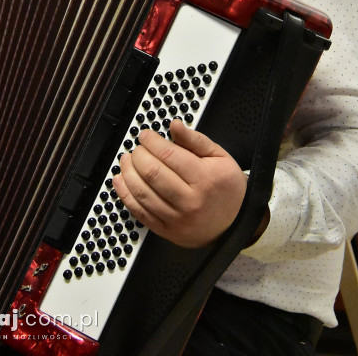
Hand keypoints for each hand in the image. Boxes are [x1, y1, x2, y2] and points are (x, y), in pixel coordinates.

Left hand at [112, 119, 246, 247]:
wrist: (236, 223)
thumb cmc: (228, 188)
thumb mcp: (219, 157)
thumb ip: (195, 140)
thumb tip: (174, 125)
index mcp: (204, 178)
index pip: (168, 155)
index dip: (151, 141)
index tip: (145, 135)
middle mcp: (190, 200)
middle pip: (152, 173)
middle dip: (138, 155)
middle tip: (137, 148)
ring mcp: (177, 219)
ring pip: (142, 192)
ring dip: (128, 172)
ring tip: (127, 160)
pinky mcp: (167, 231)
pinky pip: (139, 212)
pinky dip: (125, 195)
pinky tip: (121, 181)